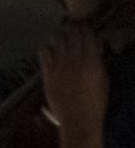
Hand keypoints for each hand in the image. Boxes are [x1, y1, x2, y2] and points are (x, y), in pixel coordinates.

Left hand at [42, 24, 110, 140]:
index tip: (85, 29)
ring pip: (56, 39)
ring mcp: (59, 65)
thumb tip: (94, 49)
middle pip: (71, 34)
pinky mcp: (47, 72)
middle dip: (73, 30)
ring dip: (59, 37)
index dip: (86, 30)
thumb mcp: (103, 80)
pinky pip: (43, 51)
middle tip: (72, 30)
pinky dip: (47, 48)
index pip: (87, 36)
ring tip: (61, 39)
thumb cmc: (95, 102)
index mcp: (92, 62)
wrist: (79, 119)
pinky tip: (50, 51)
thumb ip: (98, 62)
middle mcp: (75, 60)